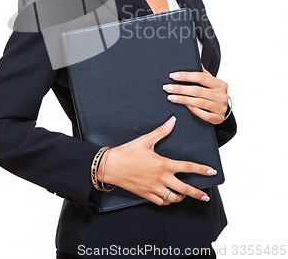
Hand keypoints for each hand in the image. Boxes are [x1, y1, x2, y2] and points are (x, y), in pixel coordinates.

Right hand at [98, 116, 216, 205]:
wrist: (110, 166)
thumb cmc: (127, 152)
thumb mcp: (145, 140)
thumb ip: (161, 131)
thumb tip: (172, 121)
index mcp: (163, 164)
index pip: (187, 168)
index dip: (201, 170)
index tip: (212, 172)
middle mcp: (161, 178)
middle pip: (184, 189)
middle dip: (197, 193)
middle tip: (205, 196)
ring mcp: (154, 188)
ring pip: (173, 199)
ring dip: (181, 197)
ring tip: (185, 194)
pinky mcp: (146, 194)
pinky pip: (161, 202)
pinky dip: (167, 201)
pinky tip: (169, 197)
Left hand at [163, 65, 227, 124]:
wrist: (224, 109)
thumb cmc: (214, 93)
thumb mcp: (211, 82)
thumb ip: (203, 73)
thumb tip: (195, 60)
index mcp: (220, 83)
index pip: (201, 77)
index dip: (186, 76)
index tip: (172, 75)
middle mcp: (222, 95)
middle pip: (198, 90)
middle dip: (180, 89)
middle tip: (167, 87)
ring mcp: (221, 107)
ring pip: (199, 102)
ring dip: (183, 99)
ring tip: (171, 97)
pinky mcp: (218, 118)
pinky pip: (204, 115)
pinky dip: (194, 110)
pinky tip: (185, 106)